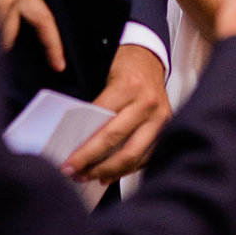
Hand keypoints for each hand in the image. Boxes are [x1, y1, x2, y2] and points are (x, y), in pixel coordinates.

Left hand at [62, 43, 170, 182]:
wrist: (151, 58)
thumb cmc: (127, 68)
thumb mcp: (107, 80)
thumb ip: (96, 109)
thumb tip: (77, 141)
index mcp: (129, 87)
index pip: (101, 124)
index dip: (83, 148)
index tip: (68, 162)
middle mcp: (147, 104)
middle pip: (116, 142)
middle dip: (92, 163)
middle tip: (74, 173)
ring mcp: (160, 117)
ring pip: (133, 155)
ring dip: (109, 171)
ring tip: (90, 176)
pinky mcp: (167, 127)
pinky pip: (146, 156)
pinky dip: (127, 169)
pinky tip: (111, 174)